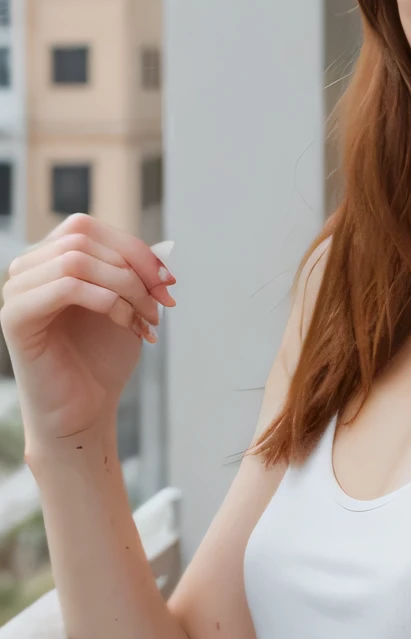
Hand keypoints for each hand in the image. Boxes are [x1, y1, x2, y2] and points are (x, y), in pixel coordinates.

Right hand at [0, 213, 176, 451]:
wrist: (85, 411)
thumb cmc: (101, 360)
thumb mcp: (127, 304)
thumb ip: (135, 271)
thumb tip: (161, 248)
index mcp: (48, 260)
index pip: (85, 227)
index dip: (132, 248)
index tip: (167, 282)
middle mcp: (27, 270)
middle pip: (82, 238)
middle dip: (133, 269)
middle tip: (160, 305)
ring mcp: (17, 292)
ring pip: (75, 259)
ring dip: (124, 287)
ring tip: (145, 320)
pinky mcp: (15, 318)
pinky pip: (64, 287)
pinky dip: (105, 300)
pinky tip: (125, 323)